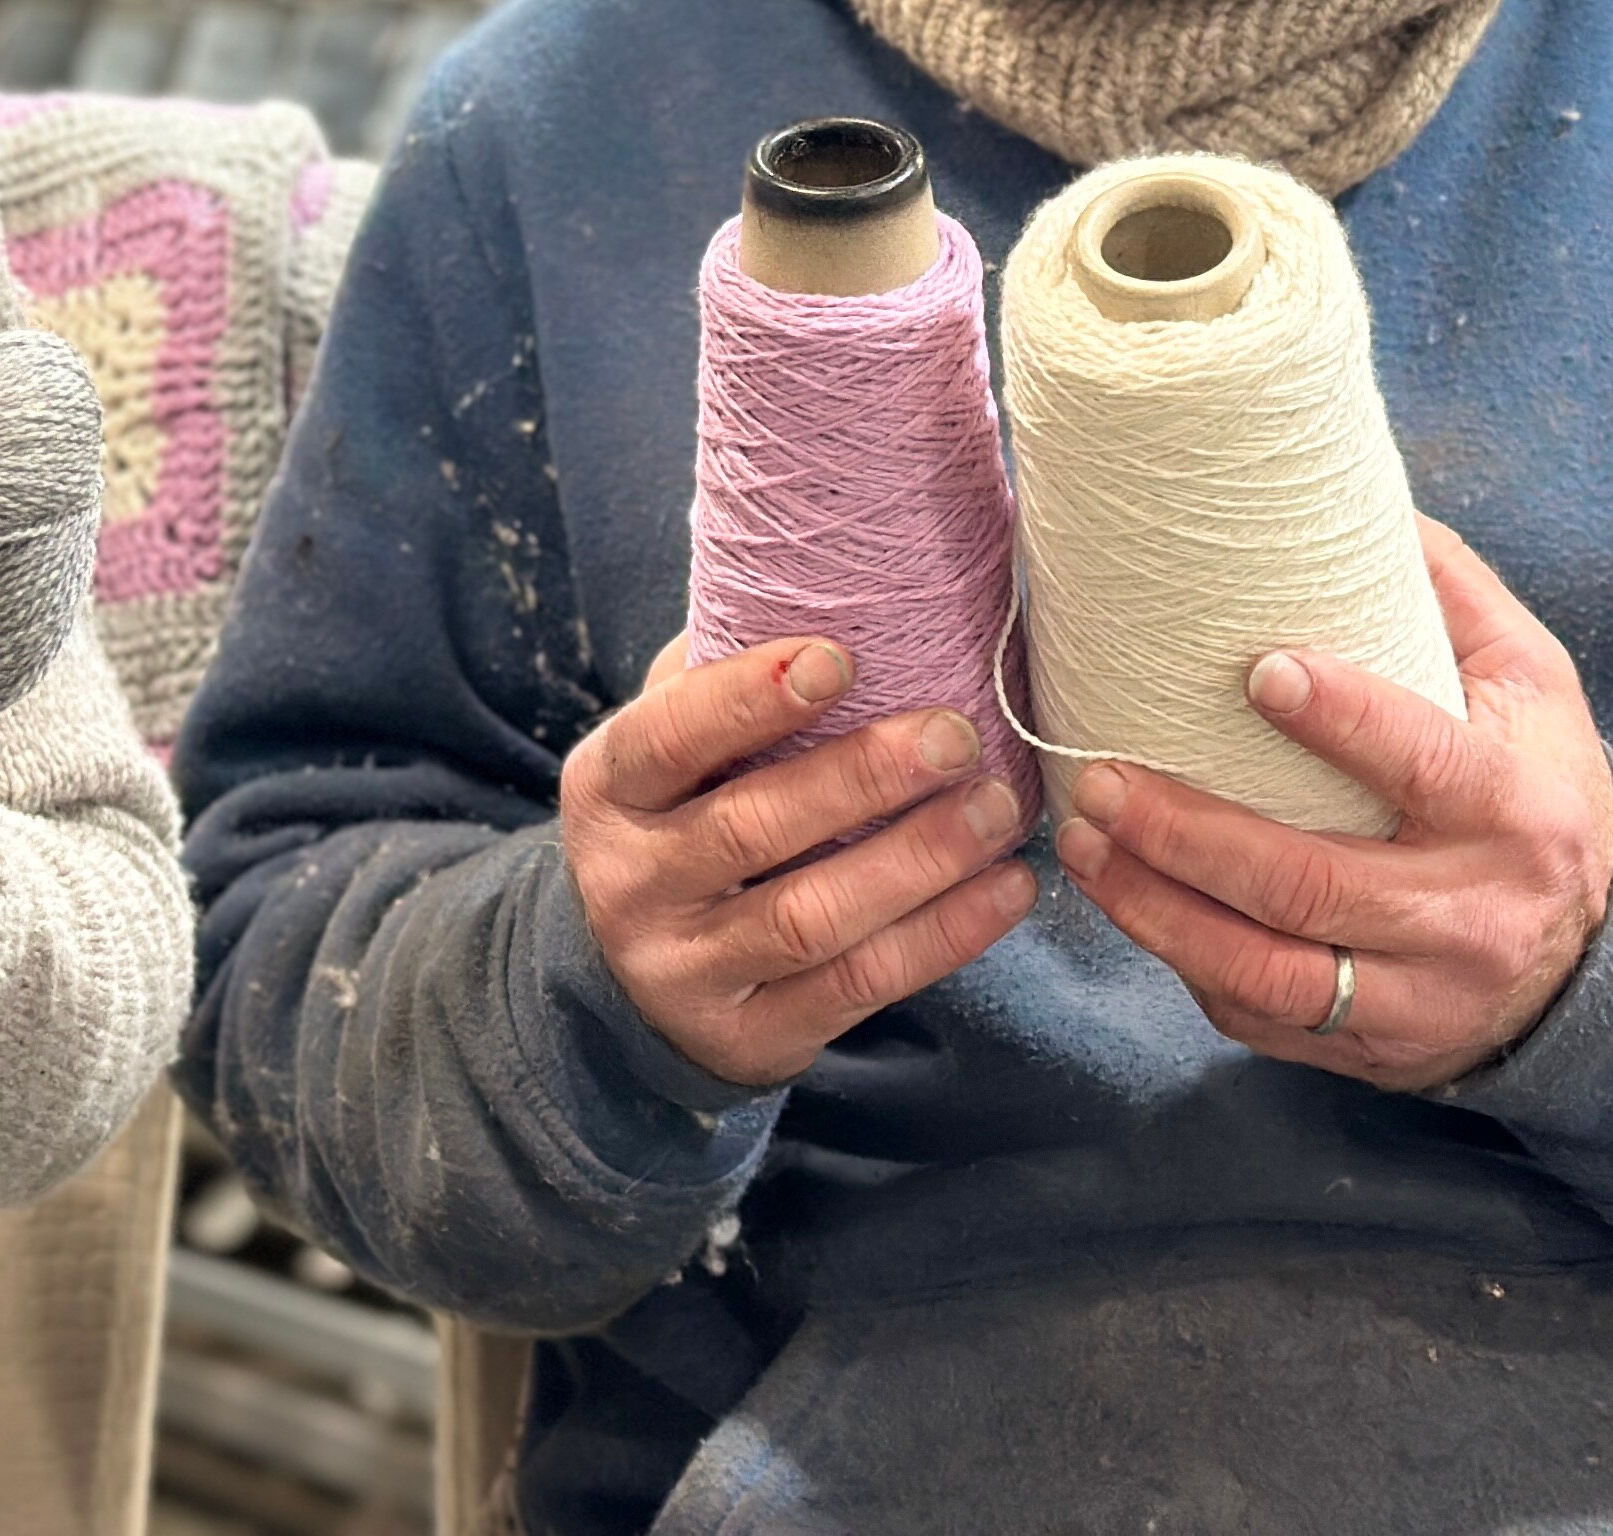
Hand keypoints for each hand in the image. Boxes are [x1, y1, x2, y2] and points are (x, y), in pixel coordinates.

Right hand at [558, 634, 1039, 1091]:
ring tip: (998, 809)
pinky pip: (856, 987)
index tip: (840, 656)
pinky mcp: (752, 1036)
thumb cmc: (681, 816)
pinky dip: (941, 937)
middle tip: (955, 733)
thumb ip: (723, 676)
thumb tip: (831, 577)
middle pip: (751, 830)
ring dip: (917, 862)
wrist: (630, 980)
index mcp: (607, 788)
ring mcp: (687, 969)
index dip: (749, 697)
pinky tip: (1006, 889)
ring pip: (810, 918)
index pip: (667, 736)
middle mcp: (632, 882)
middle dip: (861, 778)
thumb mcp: (670, 748)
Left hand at [1050, 519, 1612, 1090]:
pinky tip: (1133, 908)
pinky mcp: (1376, 1050)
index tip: (1256, 671)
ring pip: (1270, 975)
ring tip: (1083, 846)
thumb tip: (1361, 500)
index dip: (1342, 720)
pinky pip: (1265, 1022)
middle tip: (1098, 778)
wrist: (1602, 962)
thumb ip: (1452, 595)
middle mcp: (1470, 915)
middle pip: (1309, 885)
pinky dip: (1188, 967)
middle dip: (1187, 835)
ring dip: (1159, 912)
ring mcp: (1420, 998)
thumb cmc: (1539, 788)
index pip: (1423, 764)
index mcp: (1513, 809)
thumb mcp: (1533, 684)